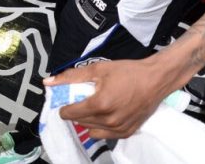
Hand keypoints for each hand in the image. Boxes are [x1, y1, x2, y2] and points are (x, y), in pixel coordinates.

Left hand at [44, 58, 175, 138]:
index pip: (70, 113)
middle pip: (79, 121)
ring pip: (90, 130)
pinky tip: (104, 114)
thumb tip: (49, 82)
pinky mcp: (126, 133)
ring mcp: (118, 129)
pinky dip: (100, 127)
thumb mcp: (98, 69)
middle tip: (80, 100)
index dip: (64, 106)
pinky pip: (104, 135)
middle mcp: (108, 120)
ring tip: (93, 106)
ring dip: (86, 120)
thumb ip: (72, 76)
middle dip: (75, 111)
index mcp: (100, 104)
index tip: (66, 100)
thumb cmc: (128, 71)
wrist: (155, 80)